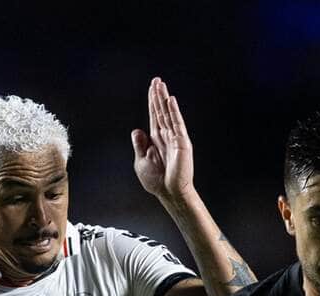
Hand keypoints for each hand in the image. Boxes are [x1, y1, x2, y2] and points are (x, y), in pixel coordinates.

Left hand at [131, 77, 193, 201]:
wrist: (169, 192)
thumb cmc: (156, 181)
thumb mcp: (141, 161)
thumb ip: (139, 145)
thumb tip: (137, 129)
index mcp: (156, 139)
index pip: (154, 116)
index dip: (152, 101)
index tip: (152, 87)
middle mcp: (166, 135)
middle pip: (161, 111)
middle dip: (158, 95)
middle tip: (157, 79)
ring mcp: (175, 138)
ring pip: (168, 114)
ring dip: (164, 99)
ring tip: (161, 84)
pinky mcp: (182, 142)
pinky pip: (177, 124)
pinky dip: (174, 111)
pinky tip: (170, 100)